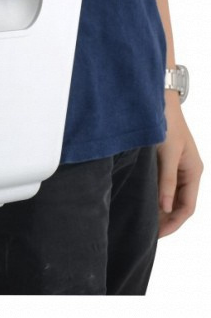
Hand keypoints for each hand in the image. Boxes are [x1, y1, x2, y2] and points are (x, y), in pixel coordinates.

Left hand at [157, 90, 203, 236]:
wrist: (159, 100)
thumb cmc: (166, 124)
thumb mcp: (167, 154)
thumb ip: (166, 181)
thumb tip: (164, 207)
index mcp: (194, 172)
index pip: (187, 208)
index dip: (173, 223)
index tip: (157, 235)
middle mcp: (188, 171)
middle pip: (179, 204)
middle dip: (165, 219)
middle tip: (146, 231)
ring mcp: (177, 166)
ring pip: (171, 195)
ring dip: (159, 208)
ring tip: (143, 220)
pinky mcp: (166, 160)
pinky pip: (163, 183)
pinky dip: (155, 194)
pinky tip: (142, 199)